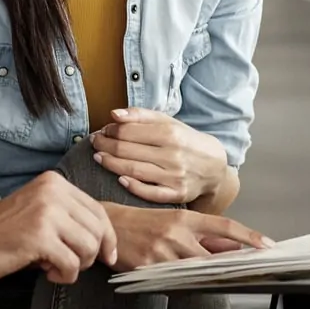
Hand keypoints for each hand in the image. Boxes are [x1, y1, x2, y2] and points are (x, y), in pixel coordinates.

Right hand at [0, 171, 118, 284]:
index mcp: (54, 183)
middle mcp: (53, 191)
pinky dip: (64, 276)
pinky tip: (46, 272)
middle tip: (67, 264)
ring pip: (89, 248)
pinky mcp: (39, 236)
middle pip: (98, 230)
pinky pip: (72, 264)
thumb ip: (67, 217)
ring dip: (76, 266)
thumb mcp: (38, 214)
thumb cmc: (0, 235)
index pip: (98, 211)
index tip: (107, 256)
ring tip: (53, 266)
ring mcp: (46, 212)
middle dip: (91, 255)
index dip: (108, 237)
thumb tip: (106, 239)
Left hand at [91, 108, 227, 203]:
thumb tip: (115, 114)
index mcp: (171, 133)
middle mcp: (173, 155)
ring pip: (134, 170)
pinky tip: (119, 179)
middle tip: (95, 143)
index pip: (129, 131)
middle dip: (105, 146)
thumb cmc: (186, 142)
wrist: (214, 167)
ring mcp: (174, 176)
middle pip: (127, 150)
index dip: (110, 130)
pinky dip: (132, 186)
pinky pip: (149, 192)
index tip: (103, 130)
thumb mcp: (169, 123)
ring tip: (99, 157)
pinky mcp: (176, 194)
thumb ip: (141, 116)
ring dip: (111, 164)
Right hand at [103, 204, 273, 271]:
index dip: (249, 236)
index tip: (268, 245)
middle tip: (243, 275)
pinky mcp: (148, 268)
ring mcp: (162, 252)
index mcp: (185, 218)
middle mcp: (176, 233)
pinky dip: (181, 287)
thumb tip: (234, 248)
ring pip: (194, 274)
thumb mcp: (176, 222)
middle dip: (227, 268)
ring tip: (207, 280)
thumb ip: (205, 236)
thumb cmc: (144, 223)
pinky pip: (173, 285)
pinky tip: (179, 284)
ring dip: (203, 280)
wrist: (107, 225)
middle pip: (213, 257)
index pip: (224, 226)